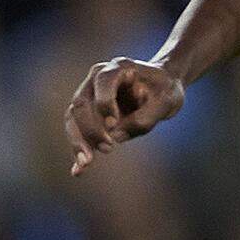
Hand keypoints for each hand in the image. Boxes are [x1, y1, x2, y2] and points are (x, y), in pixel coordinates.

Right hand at [65, 57, 187, 173]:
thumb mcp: (167, 102)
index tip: (114, 125)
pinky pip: (76, 130)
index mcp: (118, 68)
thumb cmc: (166, 90)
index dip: (105, 105)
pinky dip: (77, 149)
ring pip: (72, 117)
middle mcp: (97, 79)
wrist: (162, 87)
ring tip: (86, 164)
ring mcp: (89, 95)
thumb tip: (116, 136)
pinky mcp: (89, 113)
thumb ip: (145, 117)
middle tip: (108, 148)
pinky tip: (78, 171)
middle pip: (81, 103)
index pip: (103, 84)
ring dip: (78, 141)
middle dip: (89, 129)